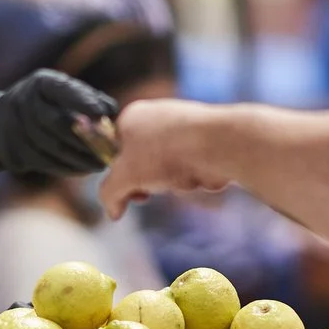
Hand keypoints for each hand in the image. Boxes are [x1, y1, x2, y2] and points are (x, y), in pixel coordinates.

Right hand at [0, 70, 118, 176]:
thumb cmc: (45, 104)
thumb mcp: (61, 91)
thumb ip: (88, 98)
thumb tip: (111, 112)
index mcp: (40, 84)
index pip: (62, 91)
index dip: (83, 101)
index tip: (103, 114)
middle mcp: (24, 103)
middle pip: (58, 124)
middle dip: (86, 138)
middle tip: (111, 149)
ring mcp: (16, 129)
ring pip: (53, 148)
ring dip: (81, 158)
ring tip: (103, 163)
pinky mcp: (16, 153)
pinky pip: (47, 163)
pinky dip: (70, 168)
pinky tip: (86, 169)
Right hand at [99, 98, 230, 218]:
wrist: (217, 145)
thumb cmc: (166, 151)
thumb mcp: (123, 177)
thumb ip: (110, 194)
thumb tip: (113, 212)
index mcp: (132, 116)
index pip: (114, 148)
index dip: (117, 172)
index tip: (123, 189)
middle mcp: (157, 117)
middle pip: (142, 161)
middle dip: (147, 181)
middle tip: (149, 191)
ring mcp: (182, 128)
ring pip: (167, 169)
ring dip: (171, 183)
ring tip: (179, 178)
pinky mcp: (204, 141)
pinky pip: (189, 169)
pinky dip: (191, 178)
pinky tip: (197, 175)